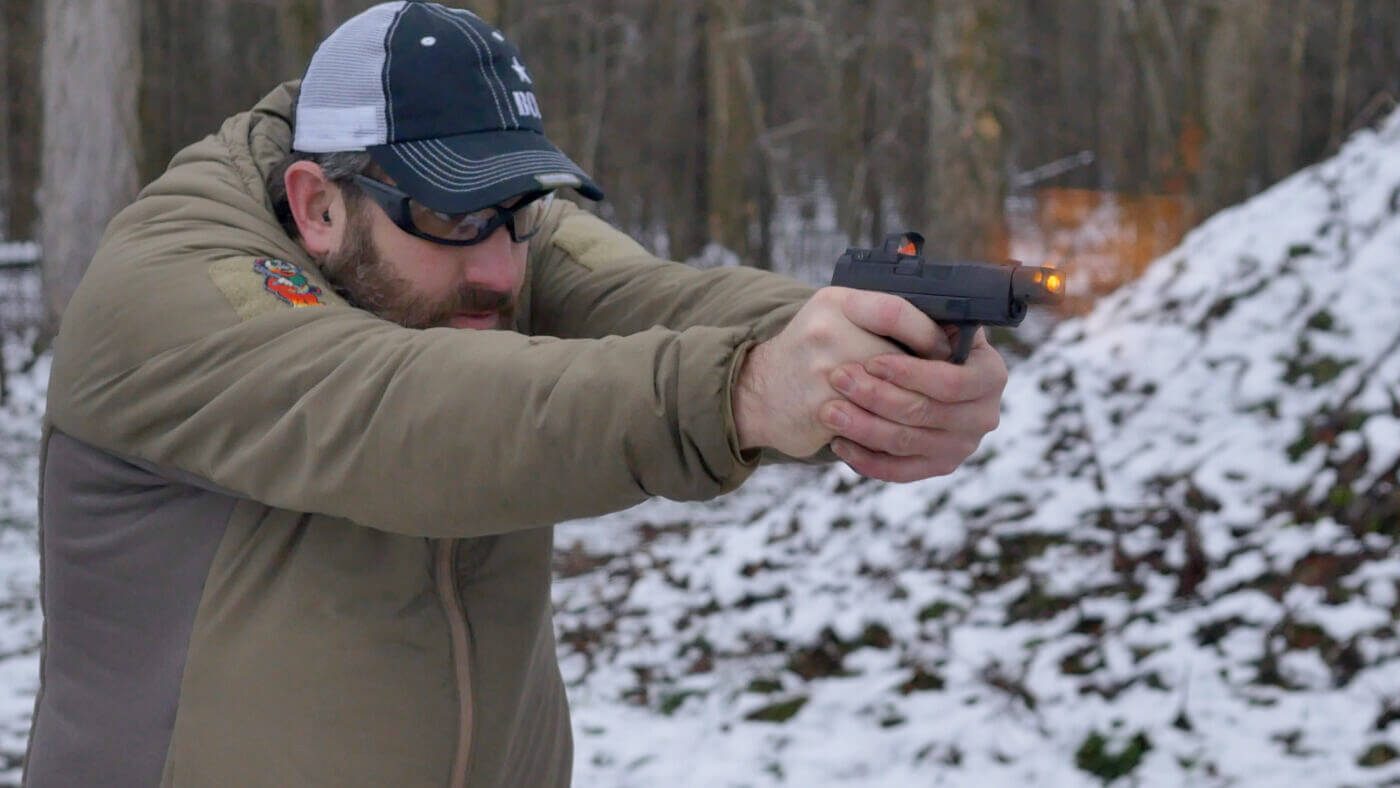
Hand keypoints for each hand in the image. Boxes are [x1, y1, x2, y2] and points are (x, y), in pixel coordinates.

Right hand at [732, 287, 947, 457]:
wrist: (756, 391)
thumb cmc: (810, 352)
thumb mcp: (835, 316)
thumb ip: (880, 315)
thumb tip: (946, 331)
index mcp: (835, 303)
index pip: (896, 312)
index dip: (927, 334)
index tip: (943, 349)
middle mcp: (826, 334)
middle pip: (899, 361)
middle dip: (926, 378)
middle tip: (946, 387)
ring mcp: (822, 375)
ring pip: (892, 397)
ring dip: (913, 407)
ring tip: (927, 409)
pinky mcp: (821, 412)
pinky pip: (874, 425)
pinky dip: (891, 429)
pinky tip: (900, 428)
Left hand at [820, 325, 1006, 481]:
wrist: (916, 371)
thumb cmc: (918, 338)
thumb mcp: (924, 316)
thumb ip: (915, 315)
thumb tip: (898, 313)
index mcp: (989, 374)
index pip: (951, 382)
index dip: (910, 374)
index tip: (871, 361)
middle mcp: (982, 415)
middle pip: (924, 412)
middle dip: (876, 396)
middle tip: (837, 380)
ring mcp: (961, 446)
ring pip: (906, 442)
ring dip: (864, 427)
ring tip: (829, 411)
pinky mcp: (937, 467)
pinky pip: (900, 471)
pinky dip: (867, 460)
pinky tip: (839, 443)